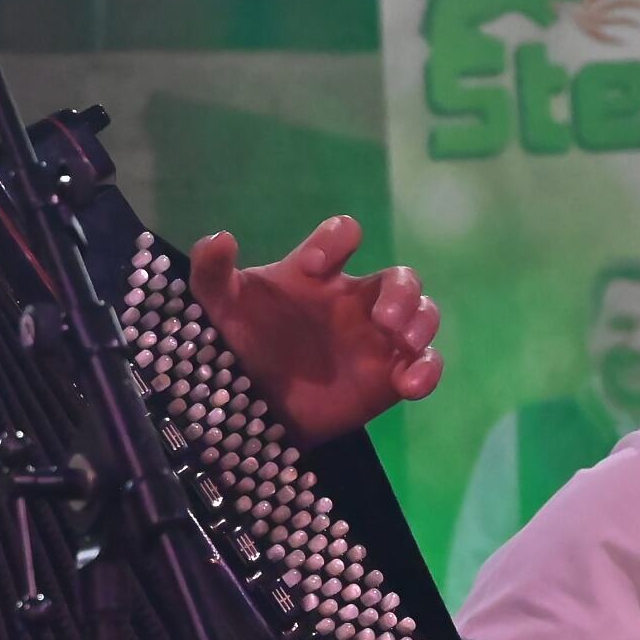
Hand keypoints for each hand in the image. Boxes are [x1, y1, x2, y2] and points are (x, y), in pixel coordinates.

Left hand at [187, 215, 441, 446]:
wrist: (249, 404)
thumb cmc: (237, 343)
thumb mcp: (216, 306)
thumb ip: (211, 269)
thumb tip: (221, 237)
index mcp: (317, 273)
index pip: (341, 235)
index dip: (334, 241)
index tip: (311, 267)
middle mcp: (354, 298)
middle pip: (400, 277)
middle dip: (401, 292)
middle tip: (383, 318)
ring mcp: (377, 335)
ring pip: (422, 313)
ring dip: (421, 322)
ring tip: (401, 342)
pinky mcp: (390, 373)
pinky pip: (426, 363)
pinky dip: (427, 370)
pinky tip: (409, 387)